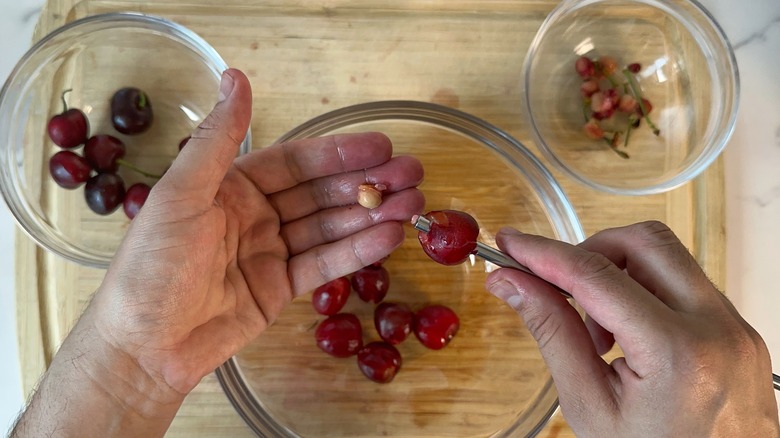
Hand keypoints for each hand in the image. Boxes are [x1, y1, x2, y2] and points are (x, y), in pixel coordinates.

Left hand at [87, 69, 424, 395]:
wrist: (143, 348)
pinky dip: (357, 251)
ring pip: (329, 227)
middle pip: (320, 193)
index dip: (337, 154)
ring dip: (371, 215)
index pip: (295, 163)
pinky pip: (324, 264)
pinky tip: (389, 238)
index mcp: (230, 188)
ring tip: (414, 205)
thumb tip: (236, 77)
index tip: (379, 147)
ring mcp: (271, 253)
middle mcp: (255, 215)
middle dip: (366, 184)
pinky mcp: (281, 289)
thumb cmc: (151, 268)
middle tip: (412, 174)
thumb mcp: (181, 196)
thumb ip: (217, 140)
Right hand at [485, 221, 778, 436]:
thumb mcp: (589, 406)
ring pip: (668, 256)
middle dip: (590, 250)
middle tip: (558, 283)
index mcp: (676, 353)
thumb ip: (552, 334)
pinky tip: (629, 336)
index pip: (596, 276)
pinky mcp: (739, 330)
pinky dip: (646, 293)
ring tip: (599, 330)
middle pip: (644, 242)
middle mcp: (717, 329)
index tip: (512, 244)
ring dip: (620, 273)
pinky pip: (686, 284)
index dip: (544, 254)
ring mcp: (735, 327)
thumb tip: (513, 285)